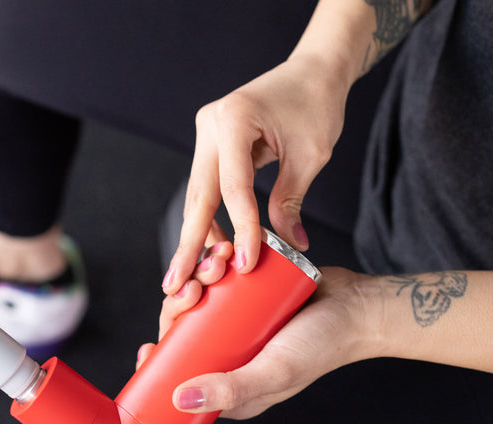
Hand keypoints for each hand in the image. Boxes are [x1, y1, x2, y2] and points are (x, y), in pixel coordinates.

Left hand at [148, 267, 374, 419]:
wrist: (359, 305)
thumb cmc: (321, 346)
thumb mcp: (273, 371)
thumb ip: (231, 389)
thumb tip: (178, 399)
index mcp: (231, 387)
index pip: (182, 378)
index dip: (159, 364)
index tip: (148, 347)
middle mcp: (231, 355)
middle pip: (184, 333)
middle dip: (178, 307)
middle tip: (193, 290)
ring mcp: (239, 324)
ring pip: (198, 301)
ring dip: (195, 277)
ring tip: (214, 263)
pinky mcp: (249, 295)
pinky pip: (219, 279)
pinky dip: (212, 263)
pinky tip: (218, 251)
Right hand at [163, 55, 348, 293]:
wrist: (313, 71)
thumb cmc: (316, 104)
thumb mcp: (311, 155)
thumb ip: (291, 201)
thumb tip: (292, 247)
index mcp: (233, 119)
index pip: (233, 188)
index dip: (241, 229)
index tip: (247, 265)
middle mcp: (210, 124)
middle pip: (199, 195)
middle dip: (190, 243)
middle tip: (175, 283)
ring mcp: (205, 133)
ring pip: (199, 195)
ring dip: (198, 234)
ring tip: (189, 275)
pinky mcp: (210, 143)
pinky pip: (208, 187)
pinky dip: (211, 216)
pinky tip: (214, 246)